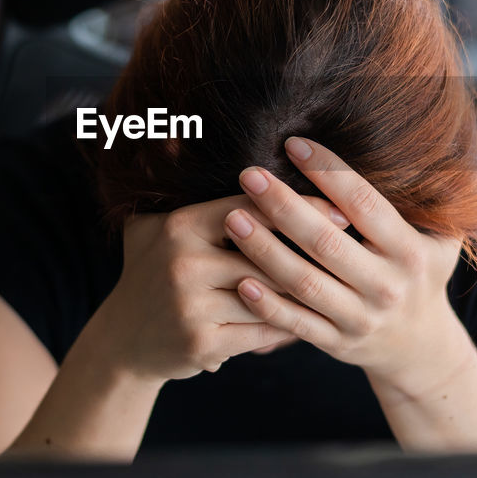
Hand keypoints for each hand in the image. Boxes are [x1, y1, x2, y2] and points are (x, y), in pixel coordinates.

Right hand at [93, 192, 350, 383]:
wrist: (122, 343)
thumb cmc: (146, 273)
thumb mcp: (144, 225)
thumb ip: (161, 180)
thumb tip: (169, 134)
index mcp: (179, 226)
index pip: (251, 209)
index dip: (299, 208)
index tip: (339, 210)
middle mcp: (183, 263)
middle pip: (266, 253)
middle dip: (312, 251)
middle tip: (353, 247)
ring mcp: (192, 306)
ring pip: (268, 294)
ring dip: (305, 292)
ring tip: (344, 283)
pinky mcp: (202, 344)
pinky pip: (261, 330)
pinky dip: (287, 326)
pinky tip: (313, 320)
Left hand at [224, 137, 468, 391]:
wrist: (421, 347)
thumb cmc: (421, 273)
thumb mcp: (442, 238)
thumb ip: (435, 198)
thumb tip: (427, 143)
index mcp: (410, 253)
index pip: (364, 204)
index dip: (328, 172)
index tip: (293, 145)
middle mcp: (386, 287)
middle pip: (326, 242)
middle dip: (284, 206)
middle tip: (249, 175)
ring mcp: (360, 319)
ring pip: (304, 282)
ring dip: (264, 250)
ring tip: (234, 218)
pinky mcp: (336, 343)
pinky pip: (296, 324)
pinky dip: (268, 305)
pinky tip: (240, 279)